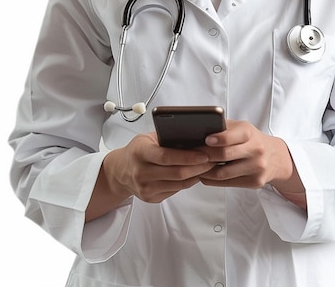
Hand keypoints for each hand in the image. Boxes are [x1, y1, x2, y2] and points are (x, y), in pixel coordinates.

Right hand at [87, 132, 215, 219]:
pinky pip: (176, 190)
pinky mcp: (151, 198)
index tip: (205, 154)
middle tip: (215, 159)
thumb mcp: (147, 138)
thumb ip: (166, 137)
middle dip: (199, 166)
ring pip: (179, 184)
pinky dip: (189, 182)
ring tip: (210, 166)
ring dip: (197, 175)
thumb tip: (194, 136)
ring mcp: (146, 189)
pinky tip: (197, 173)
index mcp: (140, 153)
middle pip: (177, 173)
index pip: (167, 156)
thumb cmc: (138, 150)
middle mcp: (141, 172)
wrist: (120, 171)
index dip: (188, 156)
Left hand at [197, 120, 306, 206]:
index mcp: (249, 132)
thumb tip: (197, 130)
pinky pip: (227, 183)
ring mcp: (256, 167)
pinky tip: (204, 175)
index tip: (206, 139)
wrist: (275, 157)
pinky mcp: (255, 182)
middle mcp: (256, 149)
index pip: (232, 135)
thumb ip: (222, 127)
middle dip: (205, 156)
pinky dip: (212, 180)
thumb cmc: (250, 139)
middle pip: (225, 155)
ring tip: (193, 167)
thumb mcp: (241, 128)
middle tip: (190, 155)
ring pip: (223, 173)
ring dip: (205, 171)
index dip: (218, 138)